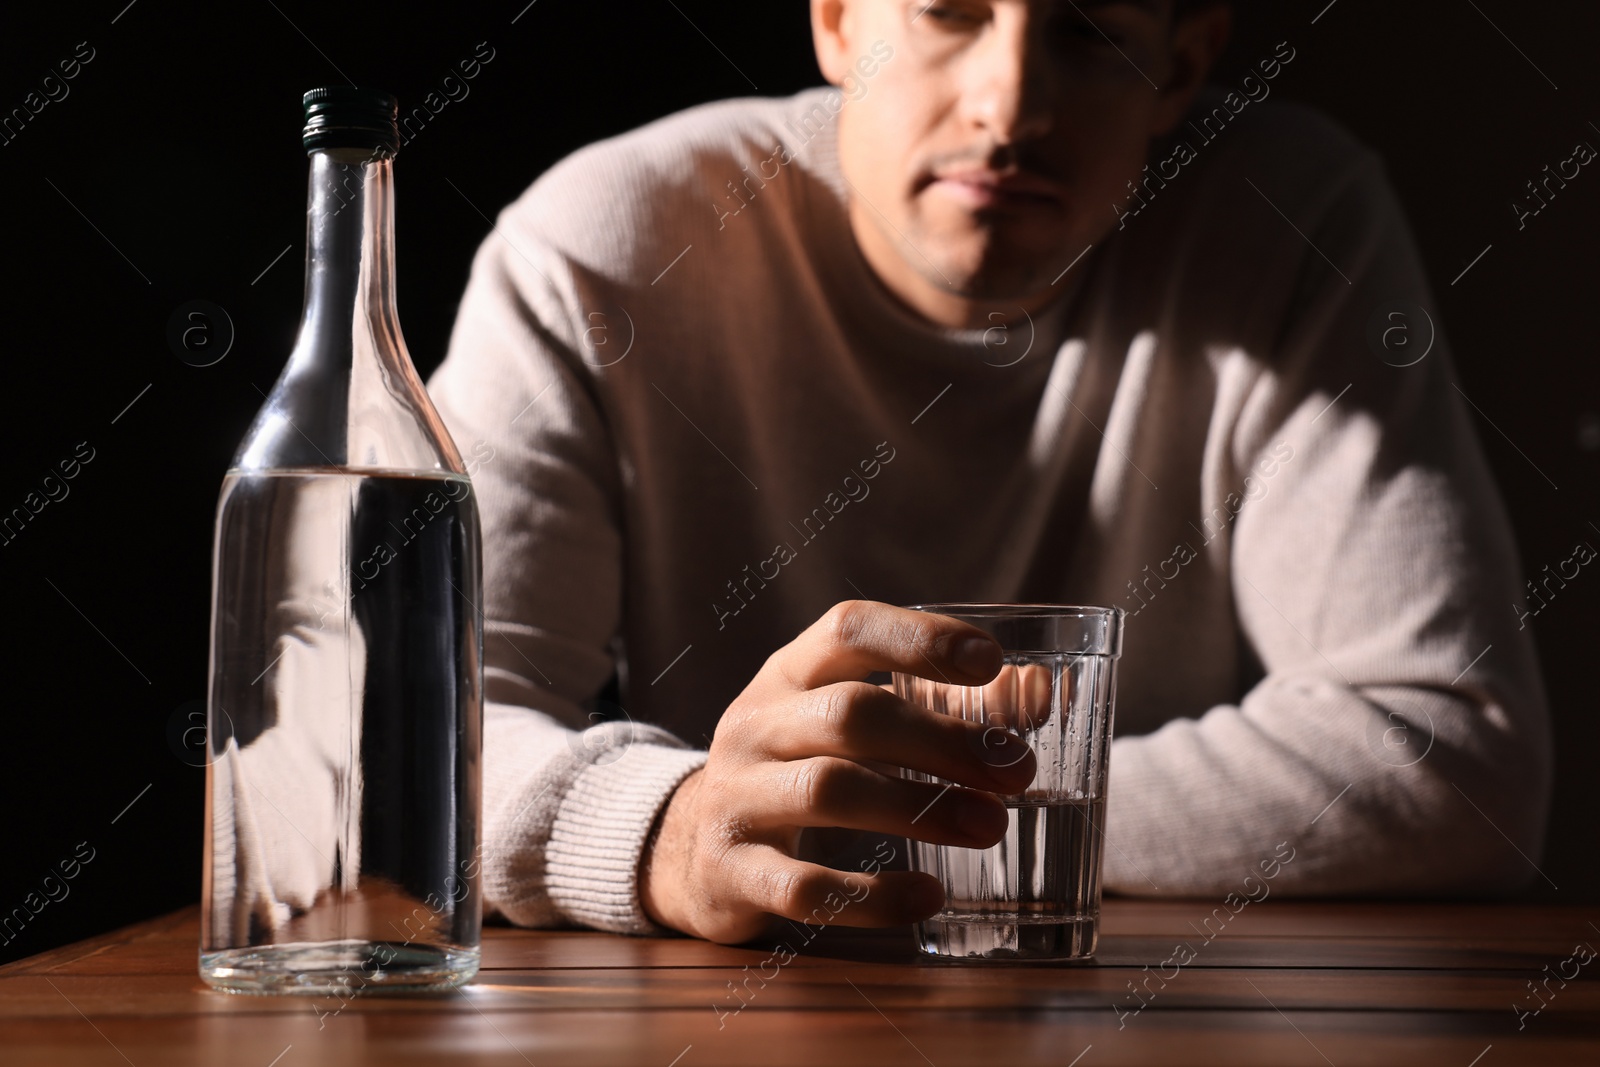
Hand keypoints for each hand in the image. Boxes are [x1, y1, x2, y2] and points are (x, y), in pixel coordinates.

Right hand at [639, 600, 1036, 943]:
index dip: (918, 638)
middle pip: (849, 714)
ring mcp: (735, 797)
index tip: (990, 661)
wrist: (686, 845)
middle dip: (942, 740)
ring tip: (990, 826)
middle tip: (1017, 771)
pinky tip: (927, 896)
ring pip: (828, 791)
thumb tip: (1036, 696)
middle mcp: (753, 725)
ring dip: (920, 808)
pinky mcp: (730, 872)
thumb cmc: (795, 770)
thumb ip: (924, 707)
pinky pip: (805, 887)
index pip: (847, 630)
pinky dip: (873, 894)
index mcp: (786, 674)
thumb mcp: (836, 723)